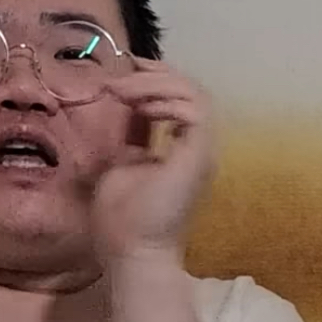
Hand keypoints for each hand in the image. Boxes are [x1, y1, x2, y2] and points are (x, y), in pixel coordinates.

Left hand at [91, 56, 216, 263]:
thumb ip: (129, 133)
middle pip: (192, 90)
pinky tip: (141, 106)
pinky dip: (167, 101)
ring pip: (196, 95)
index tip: (125, 70)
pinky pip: (195, 111)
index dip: (156, 78)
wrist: (132, 252)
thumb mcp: (120, 161)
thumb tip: (125, 103)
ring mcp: (202, 151)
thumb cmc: (123, 219)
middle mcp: (197, 147)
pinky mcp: (199, 156)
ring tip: (125, 90)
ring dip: (157, 84)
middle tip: (125, 70)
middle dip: (157, 73)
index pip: (181, 100)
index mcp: (183, 149)